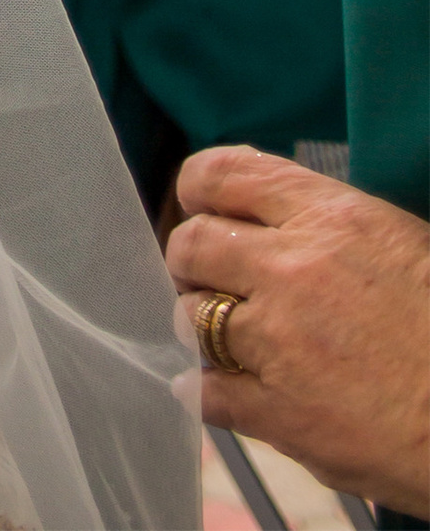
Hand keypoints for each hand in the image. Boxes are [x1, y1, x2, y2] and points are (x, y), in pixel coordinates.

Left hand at [167, 144, 429, 508]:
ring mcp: (280, 342)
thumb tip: (266, 221)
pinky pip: (207, 393)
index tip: (196, 203)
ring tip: (221, 337)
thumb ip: (325, 225)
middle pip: (192, 244)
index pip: (225, 174)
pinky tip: (207, 390)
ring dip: (200, 325)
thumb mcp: (396, 242)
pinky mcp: (279, 413)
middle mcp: (293, 269)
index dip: (198, 188)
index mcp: (331, 218)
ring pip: (192, 317)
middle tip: (204, 278)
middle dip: (189, 259)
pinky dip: (200, 391)